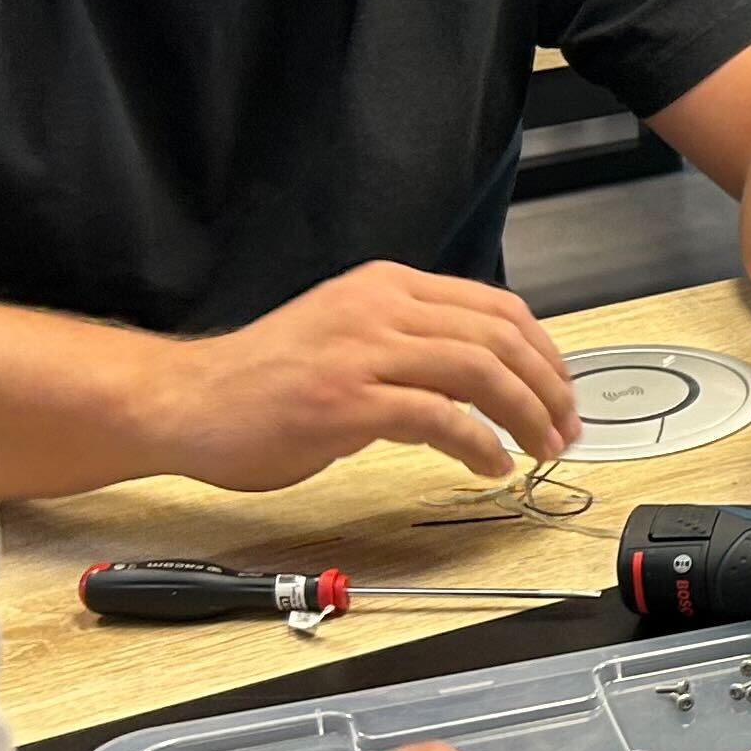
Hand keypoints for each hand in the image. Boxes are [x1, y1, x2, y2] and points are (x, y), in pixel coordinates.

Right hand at [159, 263, 578, 490]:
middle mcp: (379, 307)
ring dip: (526, 415)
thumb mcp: (348, 336)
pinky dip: (479, 443)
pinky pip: (438, 418)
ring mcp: (362, 352)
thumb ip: (410, 345)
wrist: (184, 400)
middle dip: (548, 388)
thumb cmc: (264, 379)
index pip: (496, 307)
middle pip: (499, 337)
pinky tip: (491, 463)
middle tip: (566, 428)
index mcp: (386, 286)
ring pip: (479, 371)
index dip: (543, 352)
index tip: (563, 390)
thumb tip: (481, 379)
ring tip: (542, 448)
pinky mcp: (346, 402)